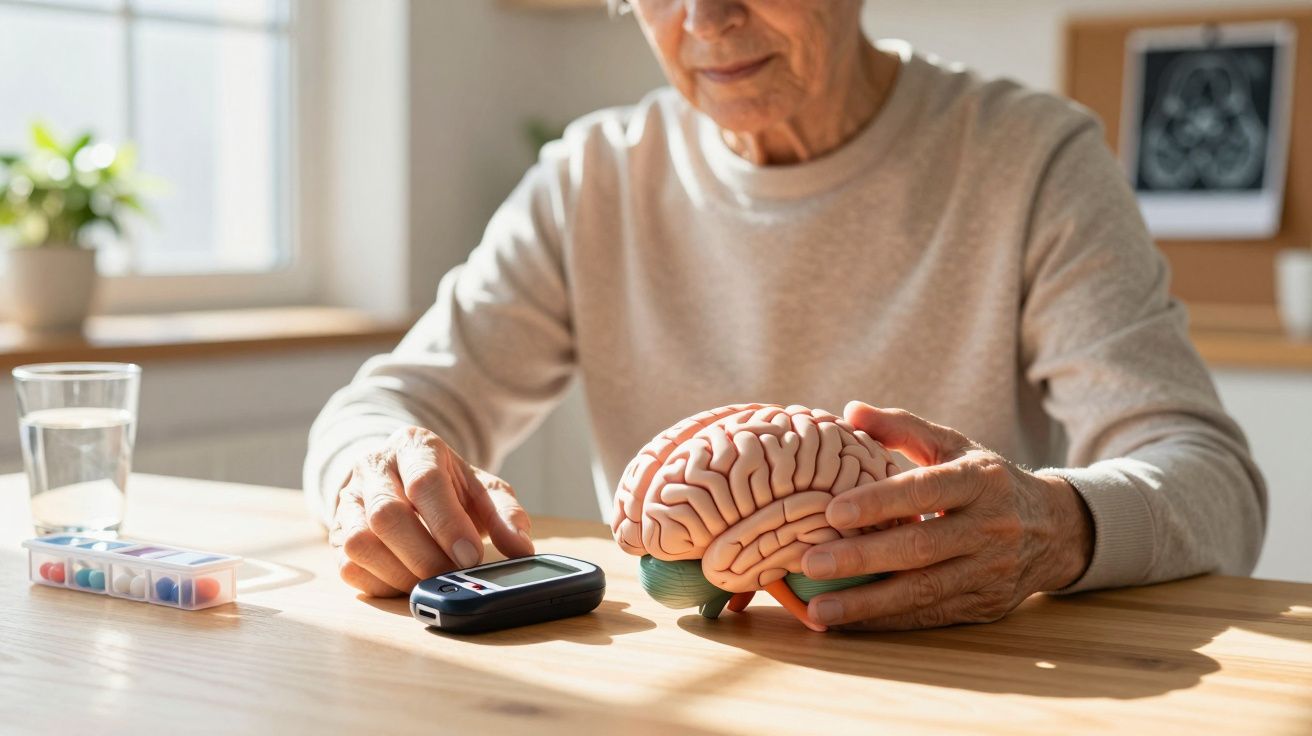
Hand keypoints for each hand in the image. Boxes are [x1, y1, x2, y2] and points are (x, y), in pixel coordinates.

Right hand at [329, 426, 534, 596]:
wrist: (401, 475)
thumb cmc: (446, 485)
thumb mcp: (481, 490)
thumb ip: (506, 515)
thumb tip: (522, 549)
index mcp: (414, 446)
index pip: (425, 482)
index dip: (448, 525)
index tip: (471, 557)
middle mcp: (373, 467)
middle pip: (386, 515)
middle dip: (424, 555)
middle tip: (453, 575)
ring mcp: (348, 499)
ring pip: (359, 542)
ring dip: (400, 573)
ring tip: (432, 581)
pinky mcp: (335, 532)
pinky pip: (348, 566)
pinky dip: (381, 583)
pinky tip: (407, 582)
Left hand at [800, 401, 1092, 629]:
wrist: (1055, 528)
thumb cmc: (986, 480)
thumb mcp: (954, 445)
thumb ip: (902, 427)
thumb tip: (849, 411)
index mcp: (980, 480)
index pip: (925, 491)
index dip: (879, 503)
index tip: (832, 512)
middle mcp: (990, 527)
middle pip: (920, 548)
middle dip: (862, 558)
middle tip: (810, 564)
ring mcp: (991, 571)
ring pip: (924, 591)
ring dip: (867, 603)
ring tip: (818, 609)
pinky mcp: (985, 605)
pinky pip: (930, 616)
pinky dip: (887, 621)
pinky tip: (848, 622)